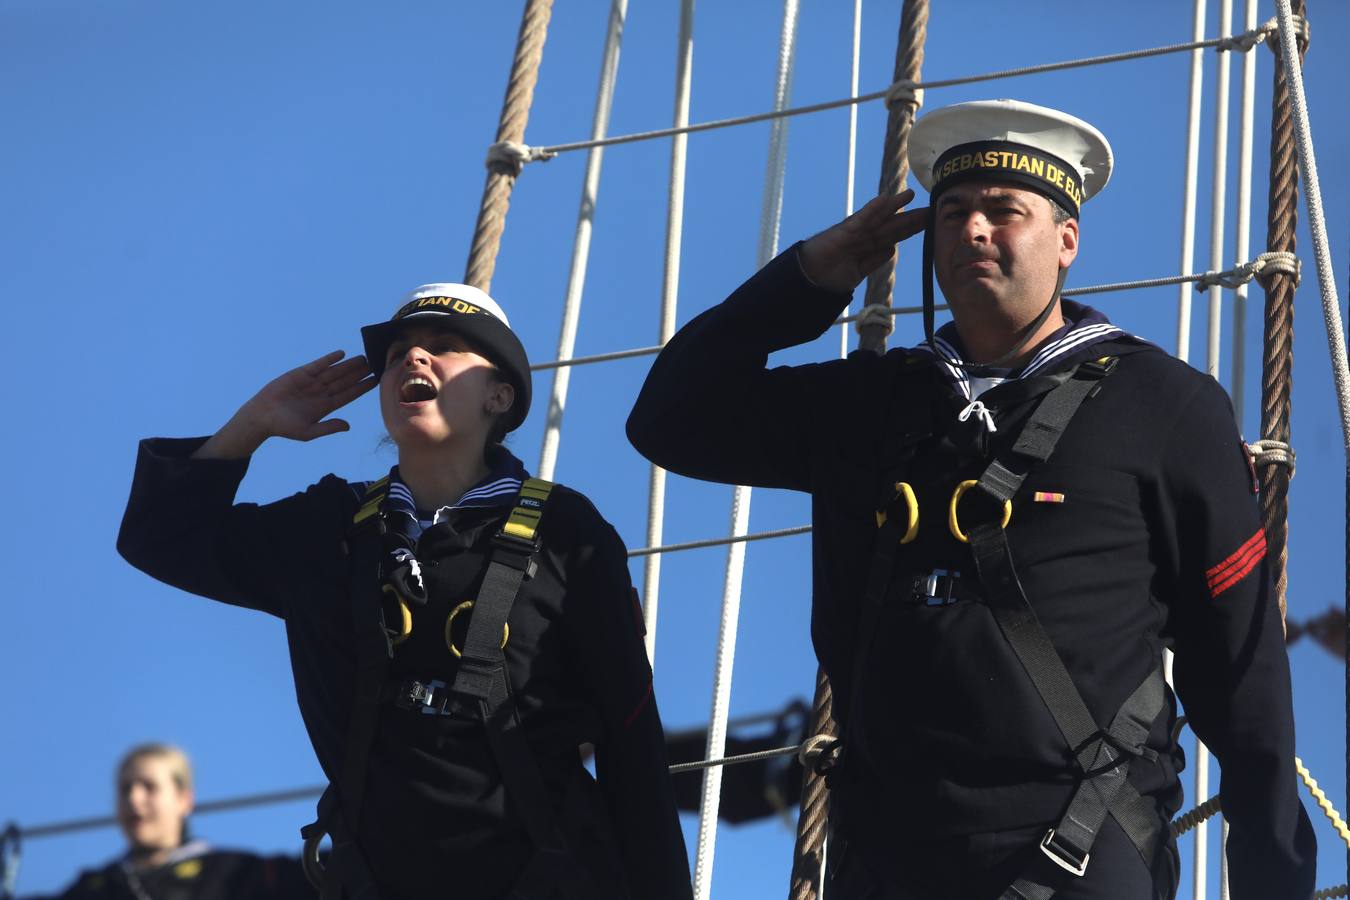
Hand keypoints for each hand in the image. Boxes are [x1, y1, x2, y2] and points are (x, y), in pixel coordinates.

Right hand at [194, 350, 376, 458]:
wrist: (261, 417)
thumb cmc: (284, 427)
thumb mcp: (308, 432)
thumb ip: (328, 427)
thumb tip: (348, 426)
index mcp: (325, 407)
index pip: (348, 395)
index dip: (362, 388)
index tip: (376, 381)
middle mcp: (321, 393)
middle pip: (345, 381)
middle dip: (359, 373)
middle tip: (376, 364)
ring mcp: (311, 382)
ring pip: (334, 372)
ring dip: (348, 365)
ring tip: (363, 358)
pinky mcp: (300, 374)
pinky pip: (318, 365)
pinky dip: (329, 359)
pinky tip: (341, 354)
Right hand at [798, 189, 927, 293]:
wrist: (809, 281)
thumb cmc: (830, 278)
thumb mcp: (859, 271)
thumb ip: (874, 260)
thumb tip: (892, 249)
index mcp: (868, 248)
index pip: (894, 236)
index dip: (911, 228)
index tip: (930, 222)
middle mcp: (863, 237)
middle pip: (892, 225)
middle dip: (911, 218)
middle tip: (931, 208)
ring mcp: (854, 233)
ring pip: (879, 219)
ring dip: (895, 207)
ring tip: (910, 194)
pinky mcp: (843, 231)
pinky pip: (861, 219)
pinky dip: (873, 209)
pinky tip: (886, 200)